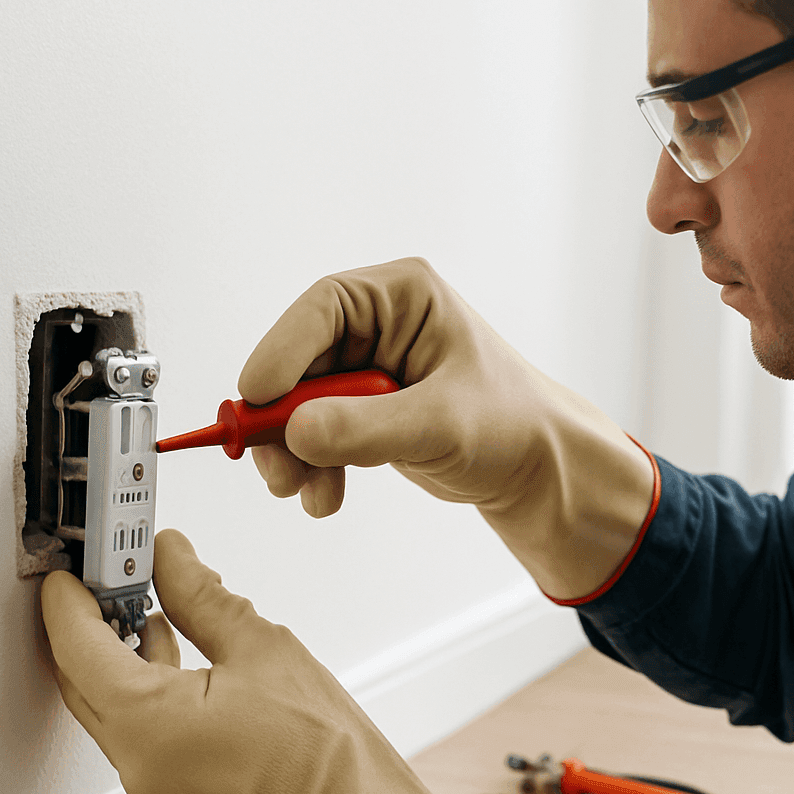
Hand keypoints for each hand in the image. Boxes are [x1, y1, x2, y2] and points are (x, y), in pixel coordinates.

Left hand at [40, 529, 495, 793]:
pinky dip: (140, 692)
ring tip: (142, 609)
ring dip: (115, 657)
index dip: (70, 598)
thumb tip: (170, 559)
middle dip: (85, 624)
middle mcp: (134, 761)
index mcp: (144, 721)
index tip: (73, 568)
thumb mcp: (259, 648)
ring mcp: (151, 785)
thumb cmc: (318, 756)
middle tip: (105, 577)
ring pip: (108, 708)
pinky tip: (172, 659)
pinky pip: (135, 734)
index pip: (77, 645)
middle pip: (81, 680)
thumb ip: (200, 596)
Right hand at [239, 256, 656, 600]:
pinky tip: (324, 497)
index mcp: (403, 297)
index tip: (256, 399)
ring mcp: (367, 370)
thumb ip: (365, 427)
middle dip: (281, 419)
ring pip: (298, 403)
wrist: (537, 471)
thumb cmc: (511, 426)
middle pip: (299, 360)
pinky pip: (315, 432)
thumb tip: (296, 431)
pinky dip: (312, 465)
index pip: (323, 308)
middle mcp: (379, 324)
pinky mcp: (363, 410)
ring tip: (303, 492)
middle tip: (273, 466)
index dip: (281, 351)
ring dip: (292, 451)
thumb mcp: (439, 424)